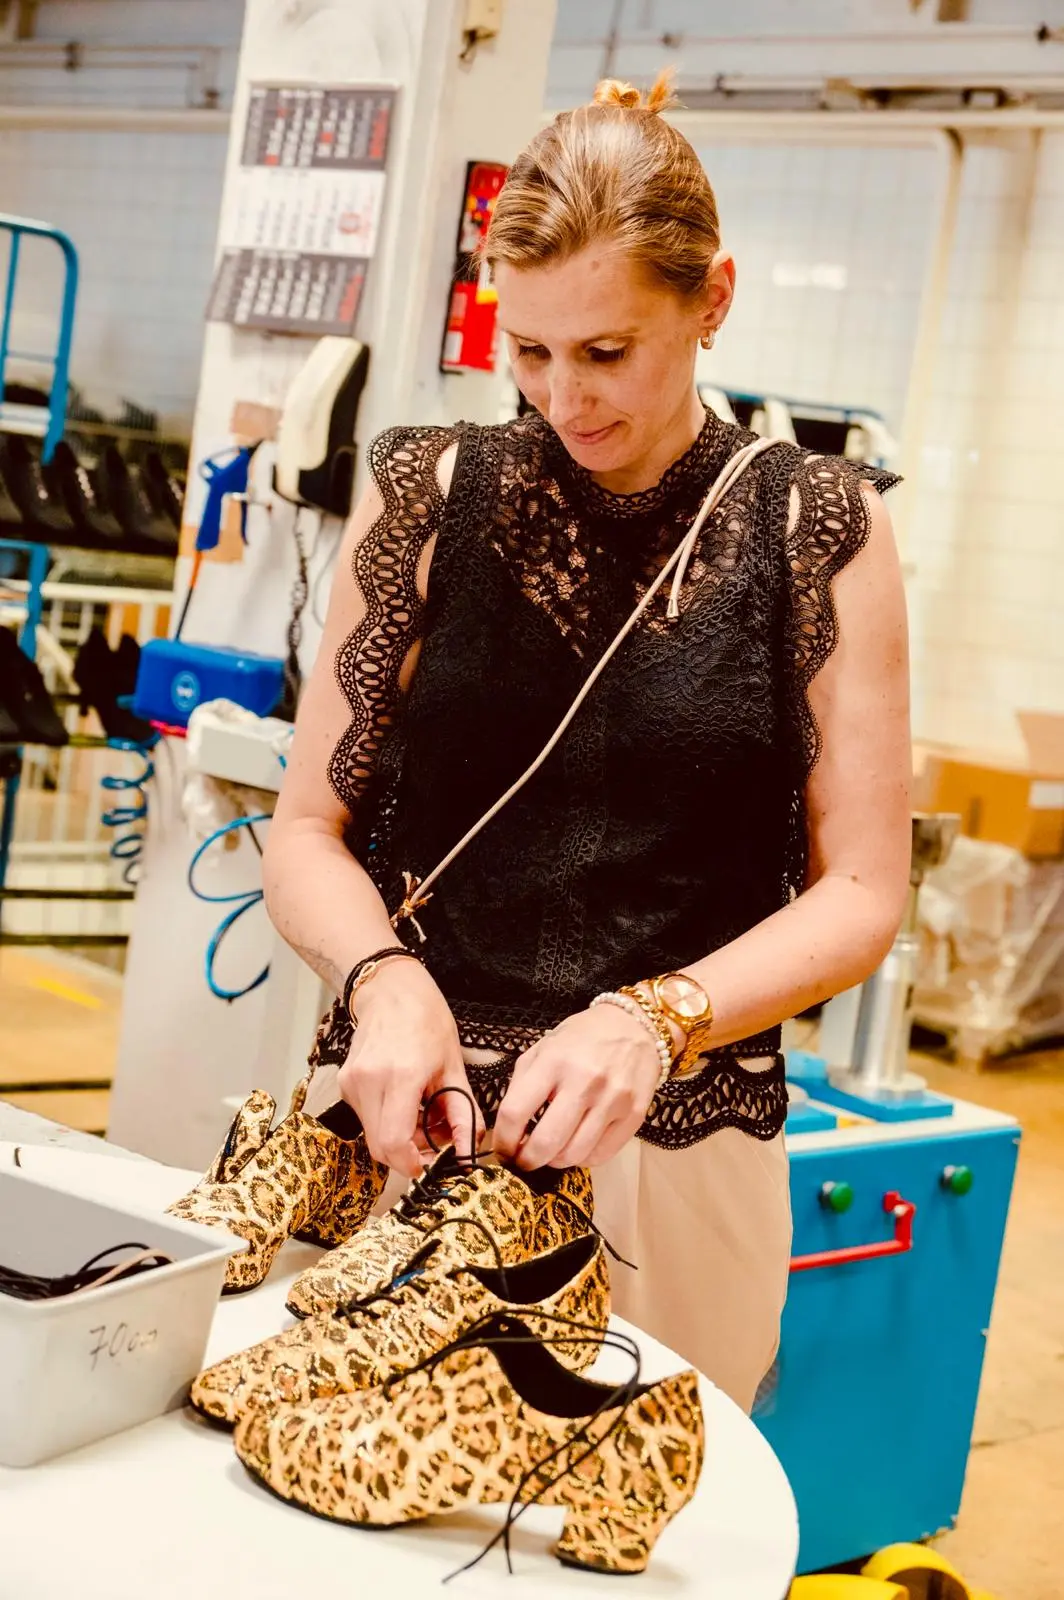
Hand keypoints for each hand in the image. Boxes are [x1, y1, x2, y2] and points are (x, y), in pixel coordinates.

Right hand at [337, 959, 484, 1178]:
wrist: (390, 991)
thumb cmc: (426, 1021)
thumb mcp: (453, 1066)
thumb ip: (464, 1112)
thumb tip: (469, 1151)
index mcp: (401, 1075)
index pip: (395, 1142)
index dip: (413, 1164)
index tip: (431, 1164)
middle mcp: (370, 1081)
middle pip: (381, 1147)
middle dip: (409, 1155)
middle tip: (434, 1141)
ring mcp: (352, 1083)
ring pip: (372, 1136)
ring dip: (399, 1139)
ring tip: (423, 1116)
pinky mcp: (345, 1084)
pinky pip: (366, 1119)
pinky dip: (387, 1122)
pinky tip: (406, 1104)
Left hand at [492, 1003, 662, 1170]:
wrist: (634, 1025)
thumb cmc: (582, 1038)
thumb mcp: (543, 1048)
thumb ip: (522, 1084)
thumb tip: (509, 1129)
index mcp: (553, 1061)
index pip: (515, 1112)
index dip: (502, 1140)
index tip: (502, 1150)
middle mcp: (584, 1081)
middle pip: (546, 1142)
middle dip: (527, 1161)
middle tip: (524, 1161)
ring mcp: (613, 1100)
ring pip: (574, 1155)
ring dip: (555, 1161)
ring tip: (552, 1152)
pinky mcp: (634, 1115)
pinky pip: (601, 1155)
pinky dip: (583, 1159)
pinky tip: (577, 1146)